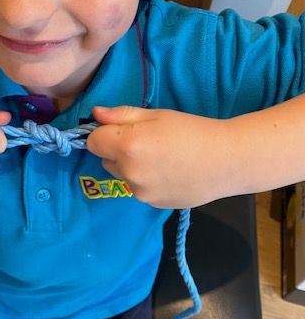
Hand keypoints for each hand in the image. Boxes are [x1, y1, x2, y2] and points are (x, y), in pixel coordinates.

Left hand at [87, 105, 234, 208]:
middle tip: (147, 141)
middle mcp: (129, 172)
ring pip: (121, 176)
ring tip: (160, 157)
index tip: (122, 129)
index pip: (92, 142)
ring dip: (130, 167)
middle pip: (105, 160)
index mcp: (127, 146)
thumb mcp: (156, 115)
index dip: (104, 133)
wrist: (227, 160)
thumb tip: (95, 114)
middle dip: (117, 150)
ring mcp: (140, 192)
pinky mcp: (152, 204)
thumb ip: (121, 115)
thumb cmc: (192, 130)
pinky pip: (137, 188)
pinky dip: (145, 181)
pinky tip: (168, 172)